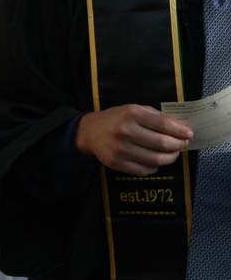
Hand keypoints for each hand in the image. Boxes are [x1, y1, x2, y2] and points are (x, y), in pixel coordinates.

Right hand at [75, 104, 192, 174]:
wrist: (89, 132)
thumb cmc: (116, 119)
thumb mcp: (134, 110)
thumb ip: (157, 117)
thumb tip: (183, 127)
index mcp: (131, 114)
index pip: (163, 124)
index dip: (180, 131)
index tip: (189, 134)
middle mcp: (125, 131)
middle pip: (163, 143)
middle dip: (178, 145)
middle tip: (183, 144)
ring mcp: (120, 149)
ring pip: (156, 159)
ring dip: (170, 157)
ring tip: (173, 153)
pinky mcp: (117, 163)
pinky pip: (145, 169)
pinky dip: (155, 166)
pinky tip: (155, 160)